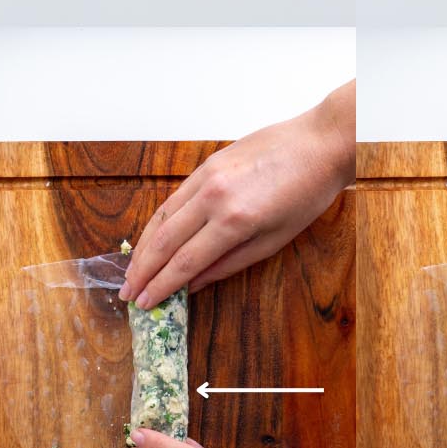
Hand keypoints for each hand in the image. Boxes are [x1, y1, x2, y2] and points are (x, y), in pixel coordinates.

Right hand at [119, 81, 354, 309]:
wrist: (319, 143)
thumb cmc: (306, 194)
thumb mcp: (274, 239)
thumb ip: (230, 263)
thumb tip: (194, 282)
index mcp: (233, 221)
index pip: (184, 262)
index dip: (161, 286)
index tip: (144, 304)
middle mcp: (212, 197)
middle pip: (164, 241)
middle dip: (142, 271)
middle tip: (126, 293)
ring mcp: (206, 177)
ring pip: (161, 217)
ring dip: (142, 248)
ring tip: (131, 271)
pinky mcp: (206, 164)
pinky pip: (173, 198)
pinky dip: (157, 221)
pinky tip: (150, 238)